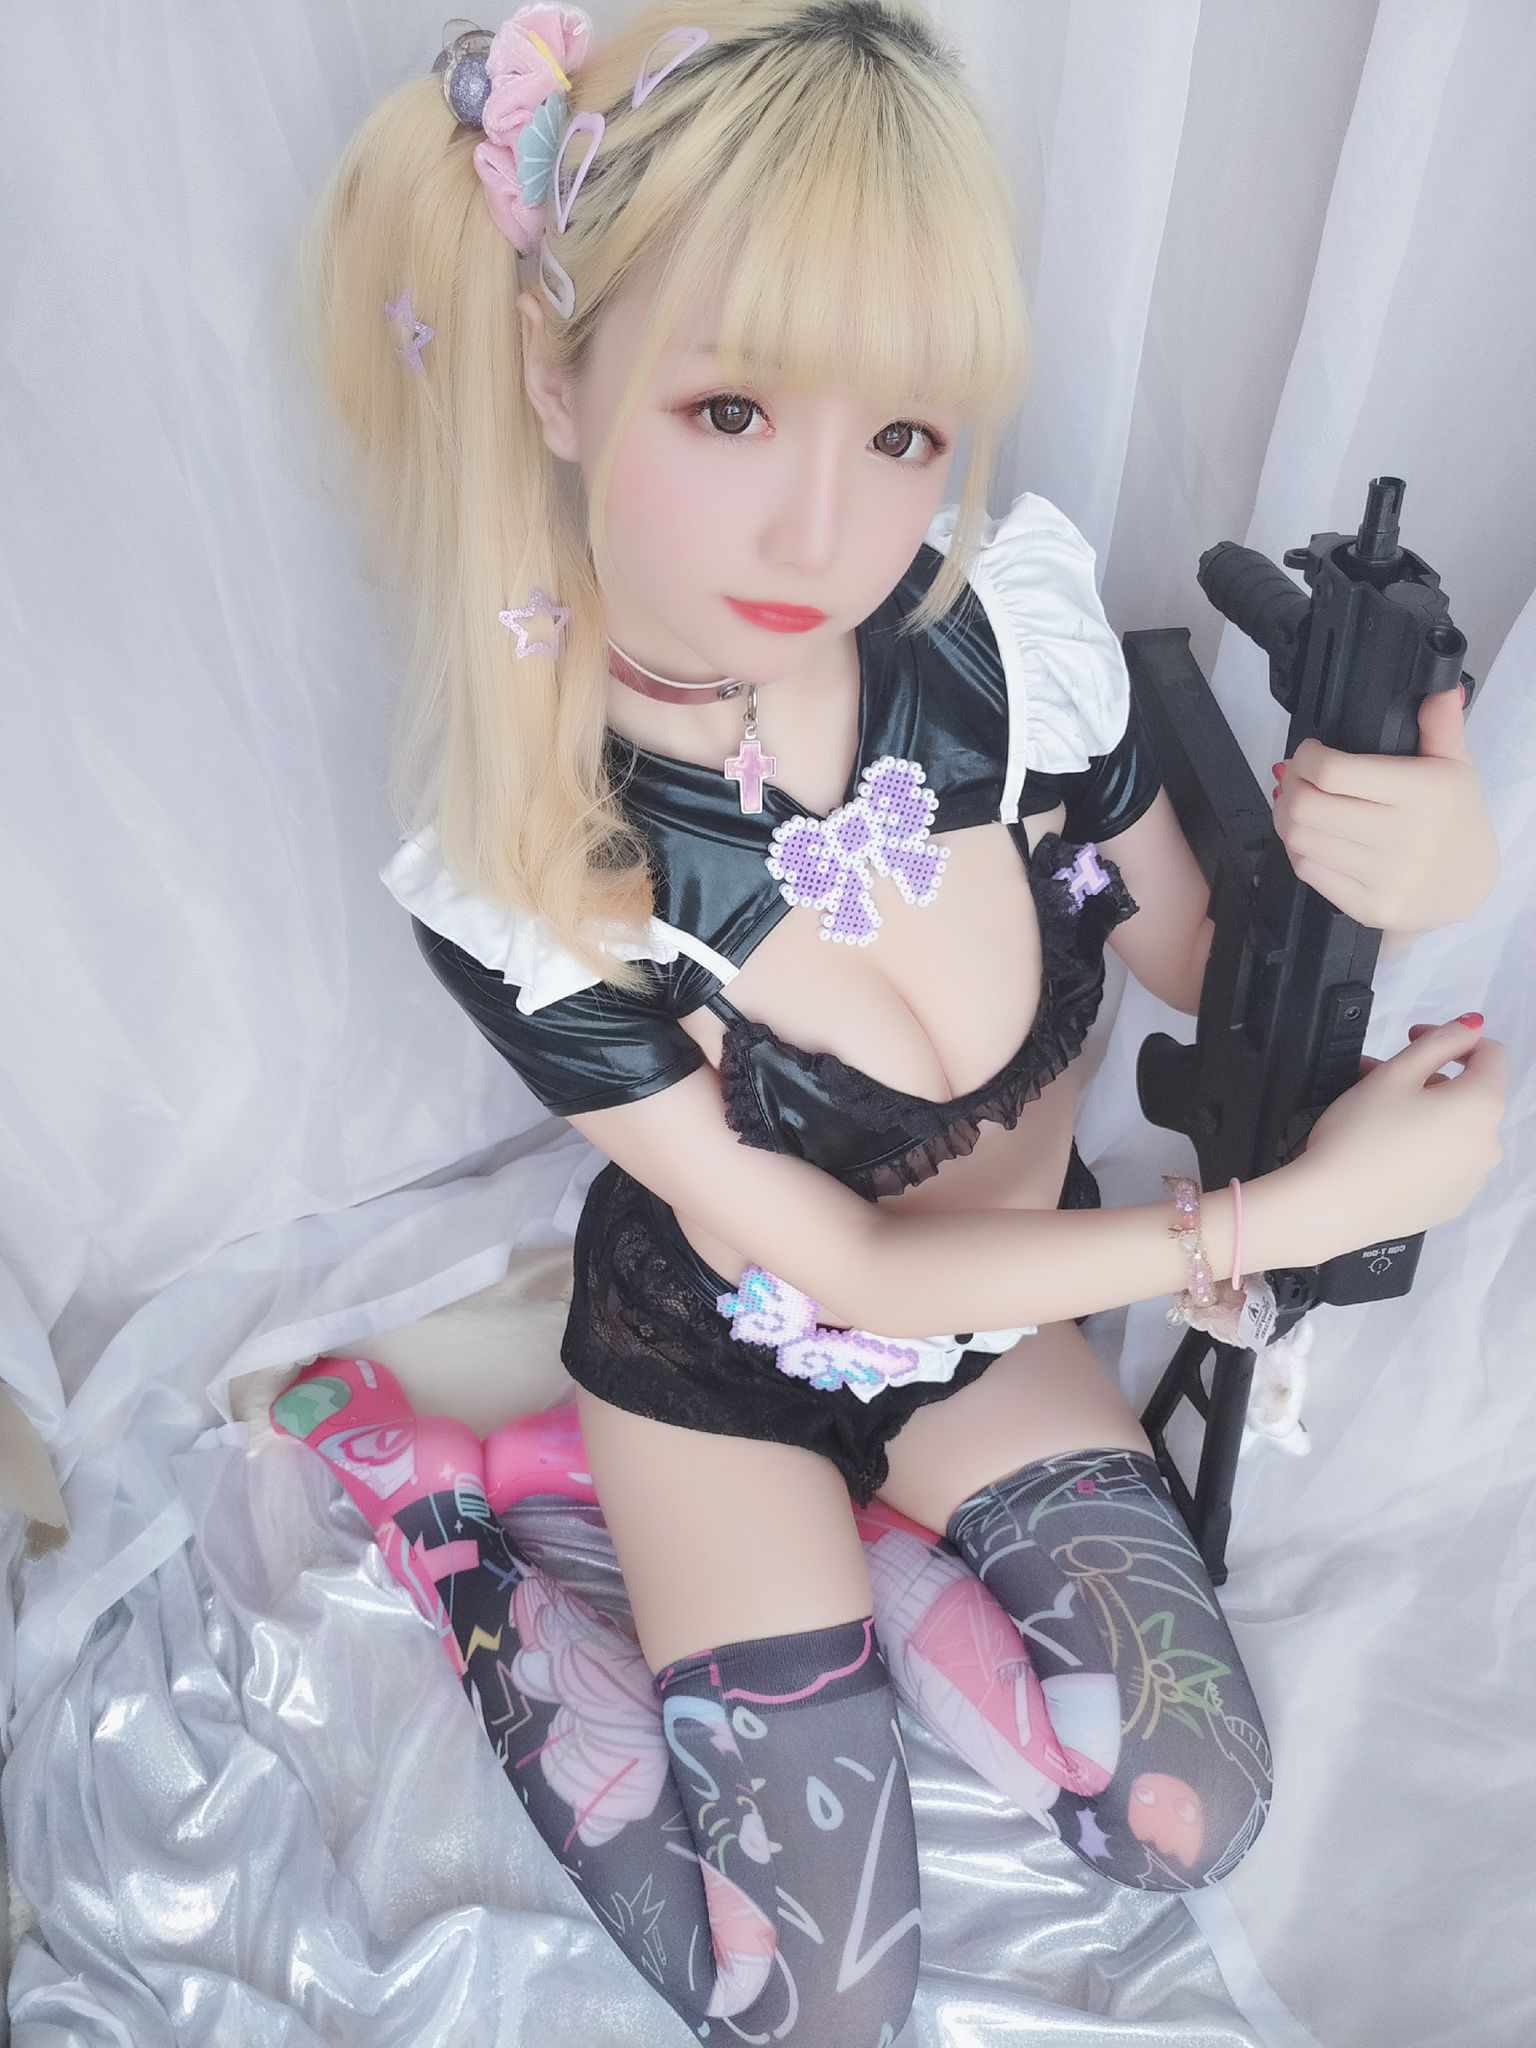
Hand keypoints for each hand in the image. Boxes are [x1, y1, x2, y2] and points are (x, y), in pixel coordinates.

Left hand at [1272, 685, 1497, 932]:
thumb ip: (1441, 725)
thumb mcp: (1454, 766)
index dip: (1307, 757)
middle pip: (1306, 807)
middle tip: (1295, 777)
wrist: (1467, 886)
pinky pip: (1307, 871)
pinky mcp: (1368, 908)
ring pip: (1299, 839)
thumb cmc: (1454, 817)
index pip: (1333, 772)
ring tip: (1298, 803)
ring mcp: (1384, 877)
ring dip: (1286, 816)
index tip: (1311, 751)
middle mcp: (1403, 837)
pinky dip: (1298, 848)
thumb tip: (1443, 688)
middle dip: (1290, 785)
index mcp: (1422, 793)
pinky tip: (1311, 835)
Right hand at [1292, 1016, 1504, 1259]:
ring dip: (1422, 1113)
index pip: (1490, 1054)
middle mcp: (1488, 1145)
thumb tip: (1472, 1026)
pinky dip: (1422, 1148)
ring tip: (1373, 1114)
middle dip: (1427, 1078)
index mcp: (1482, 1106)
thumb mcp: (1395, 1073)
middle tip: (1377, 1078)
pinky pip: (1445, 1163)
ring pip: (1454, 1129)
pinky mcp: (1450, 1203)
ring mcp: (1472, 1179)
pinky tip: (1384, 1150)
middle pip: (1468, 1094)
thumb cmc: (1359, 1135)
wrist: (1330, 1206)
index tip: (1412, 1039)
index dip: (1451, 1037)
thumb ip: (1440, 1041)